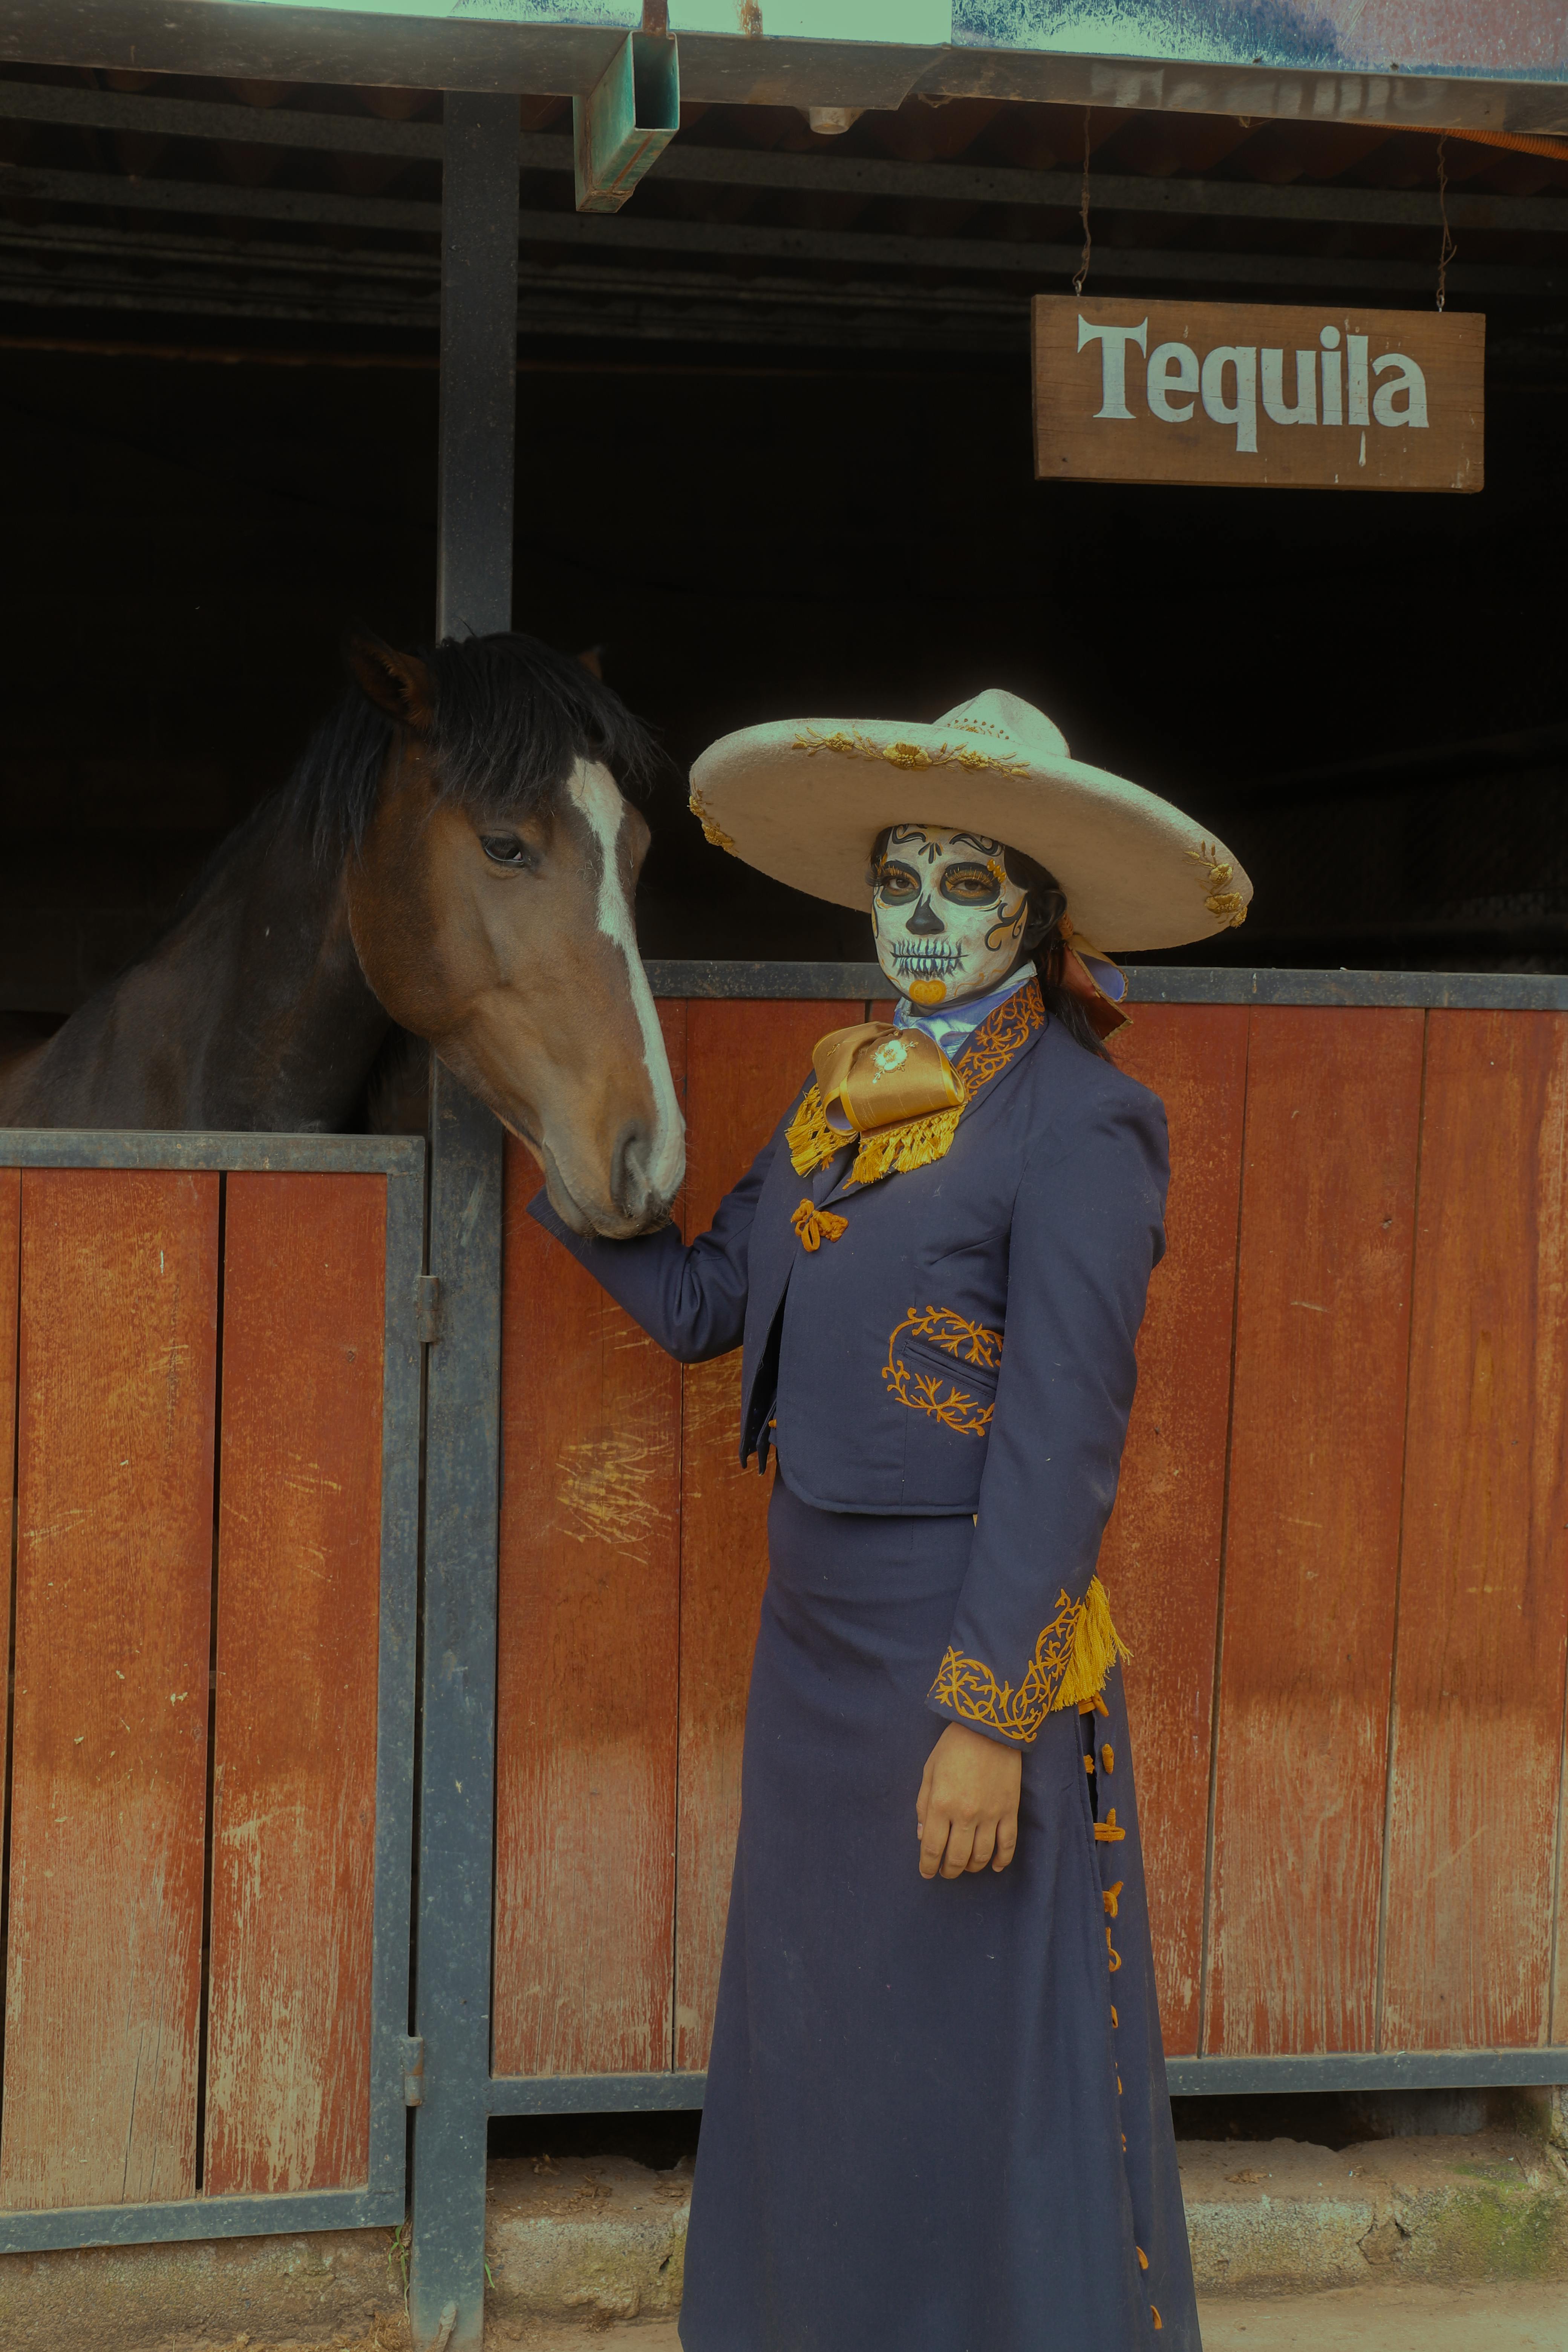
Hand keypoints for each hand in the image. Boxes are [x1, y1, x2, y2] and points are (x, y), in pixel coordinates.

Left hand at [916, 1721, 1021, 1878]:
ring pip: (982, 1856)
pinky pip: (1008, 1844)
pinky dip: (1002, 1860)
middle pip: (957, 1857)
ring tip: (965, 1866)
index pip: (932, 1847)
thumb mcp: (929, 1771)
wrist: (989, 1726)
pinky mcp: (1010, 1810)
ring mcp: (990, 1814)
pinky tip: (995, 1866)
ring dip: (972, 1867)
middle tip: (945, 1872)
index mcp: (940, 1804)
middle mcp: (965, 1814)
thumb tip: (921, 1835)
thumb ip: (923, 1804)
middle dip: (948, 1870)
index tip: (926, 1872)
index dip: (927, 1865)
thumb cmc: (953, 1746)